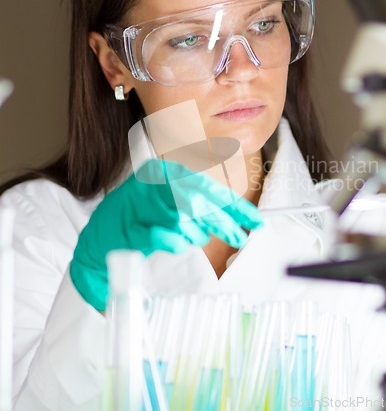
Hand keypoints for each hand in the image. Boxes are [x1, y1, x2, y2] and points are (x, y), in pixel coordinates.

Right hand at [70, 159, 262, 310]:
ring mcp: (140, 204)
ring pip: (186, 218)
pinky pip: (167, 236)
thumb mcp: (171, 205)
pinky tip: (176, 244)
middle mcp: (153, 182)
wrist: (99, 242)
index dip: (235, 205)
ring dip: (197, 234)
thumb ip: (199, 207)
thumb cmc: (140, 222)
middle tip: (240, 238)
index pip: (208, 187)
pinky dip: (177, 243)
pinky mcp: (131, 228)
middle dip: (224, 222)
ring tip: (194, 238)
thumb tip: (235, 217)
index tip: (256, 221)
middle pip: (201, 201)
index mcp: (165, 172)